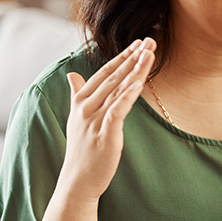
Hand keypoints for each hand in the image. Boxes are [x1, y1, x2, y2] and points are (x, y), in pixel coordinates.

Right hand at [57, 38, 156, 203]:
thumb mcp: (76, 118)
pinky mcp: (105, 134)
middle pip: (114, 77)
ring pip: (118, 89)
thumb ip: (76, 94)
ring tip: (150, 53)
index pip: (104, 73)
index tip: (137, 43)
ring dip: (135, 69)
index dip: (121, 57)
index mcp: (81, 100)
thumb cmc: (81, 149)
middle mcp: (86, 107)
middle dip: (133, 57)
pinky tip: (138, 83)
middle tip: (150, 40)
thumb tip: (71, 74)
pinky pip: (117, 110)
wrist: (77, 180)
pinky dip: (127, 95)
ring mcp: (95, 120)